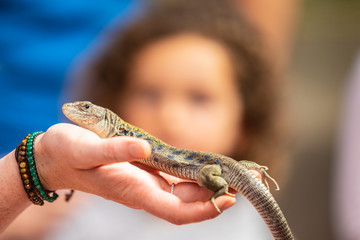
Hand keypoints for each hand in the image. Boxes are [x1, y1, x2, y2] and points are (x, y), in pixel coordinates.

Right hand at [35, 123, 235, 224]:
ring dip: (216, 183)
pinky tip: (214, 165)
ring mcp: (147, 181)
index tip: (229, 199)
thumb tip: (145, 149)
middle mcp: (146, 190)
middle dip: (222, 193)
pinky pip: (179, 177)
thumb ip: (115, 151)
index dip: (204, 209)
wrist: (55, 156)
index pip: (177, 211)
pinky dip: (199, 174)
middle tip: (253, 178)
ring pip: (188, 190)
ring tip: (244, 171)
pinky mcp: (147, 170)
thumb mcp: (87, 148)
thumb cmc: (67, 153)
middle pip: (191, 201)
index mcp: (134, 190)